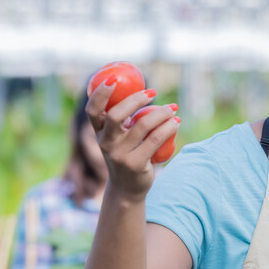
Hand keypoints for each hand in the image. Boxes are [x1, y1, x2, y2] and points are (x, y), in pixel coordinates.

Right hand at [86, 79, 178, 202]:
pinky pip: (156, 139)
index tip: (114, 79)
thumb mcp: (119, 138)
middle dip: (136, 100)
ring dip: (161, 113)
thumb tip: (144, 91)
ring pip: (143, 125)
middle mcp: (106, 143)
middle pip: (116, 115)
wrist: (127, 189)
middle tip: (152, 93)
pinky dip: (168, 127)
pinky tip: (176, 123)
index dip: (100, 93)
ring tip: (173, 109)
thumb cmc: (126, 155)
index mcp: (99, 133)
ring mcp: (120, 155)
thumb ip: (124, 119)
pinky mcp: (135, 164)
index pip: (92, 110)